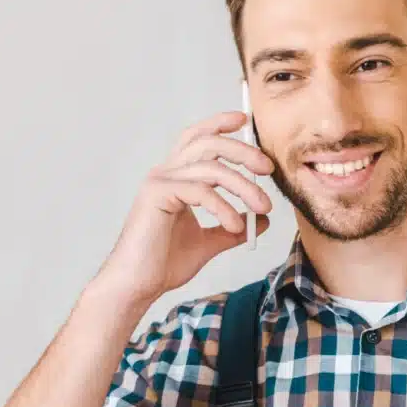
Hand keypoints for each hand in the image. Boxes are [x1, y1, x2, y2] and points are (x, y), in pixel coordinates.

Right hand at [90, 110, 274, 306]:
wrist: (138, 285)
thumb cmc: (164, 264)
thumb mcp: (208, 243)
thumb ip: (232, 228)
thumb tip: (261, 219)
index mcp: (175, 178)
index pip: (197, 139)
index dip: (219, 124)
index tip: (244, 121)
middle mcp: (165, 174)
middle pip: (208, 144)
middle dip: (243, 151)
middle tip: (268, 168)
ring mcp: (159, 182)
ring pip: (210, 168)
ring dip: (243, 186)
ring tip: (262, 207)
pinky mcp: (156, 195)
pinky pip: (200, 191)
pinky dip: (224, 207)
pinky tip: (236, 225)